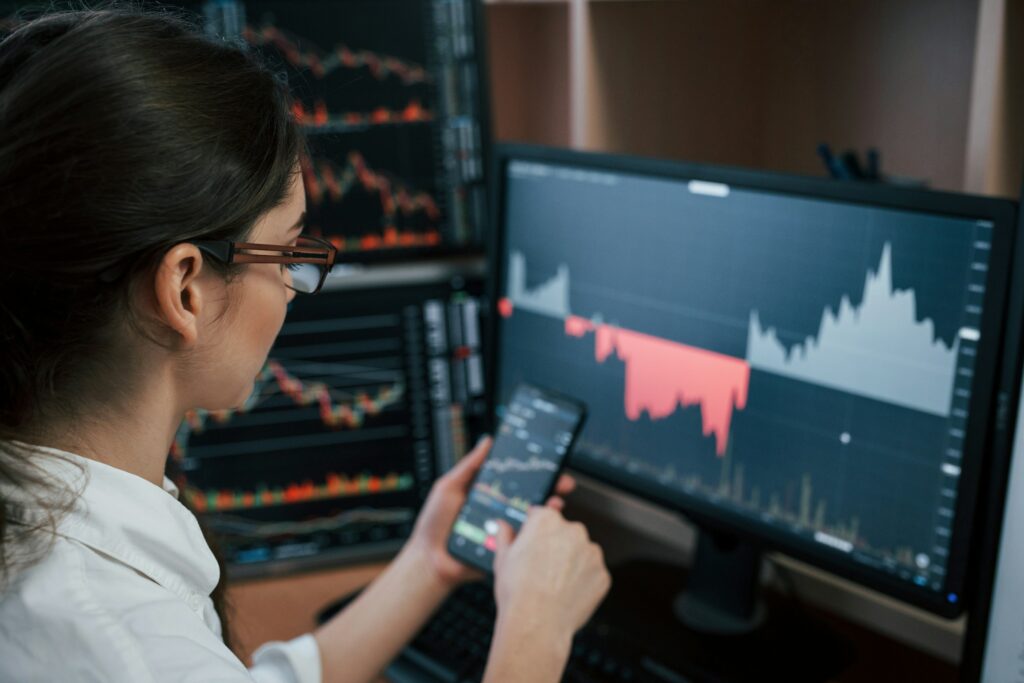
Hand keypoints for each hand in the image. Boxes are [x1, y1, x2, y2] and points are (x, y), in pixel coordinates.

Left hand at [406, 436, 577, 588]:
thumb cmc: (434, 523)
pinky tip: (543, 528)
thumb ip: (469, 466)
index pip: (518, 479)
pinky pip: (526, 543)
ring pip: (534, 520)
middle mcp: (502, 510)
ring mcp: (506, 531)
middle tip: (563, 482)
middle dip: (551, 488)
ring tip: (555, 503)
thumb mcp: (449, 487)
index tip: (549, 462)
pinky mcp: (507, 550)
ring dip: (549, 511)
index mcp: (491, 494)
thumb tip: (487, 441)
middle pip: (532, 497)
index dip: (534, 470)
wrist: (429, 560)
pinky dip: (537, 536)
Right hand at [492, 507, 610, 637]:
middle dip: (556, 547)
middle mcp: (573, 531)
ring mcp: (591, 553)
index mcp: (547, 521)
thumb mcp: (502, 559)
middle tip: (541, 569)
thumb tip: (503, 526)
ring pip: (582, 553)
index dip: (535, 532)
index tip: (532, 544)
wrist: (536, 623)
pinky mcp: (602, 575)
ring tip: (553, 585)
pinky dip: (583, 582)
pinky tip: (567, 594)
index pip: (542, 516)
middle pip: (565, 533)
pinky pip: (592, 574)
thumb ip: (505, 536)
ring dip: (572, 564)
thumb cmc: (517, 592)